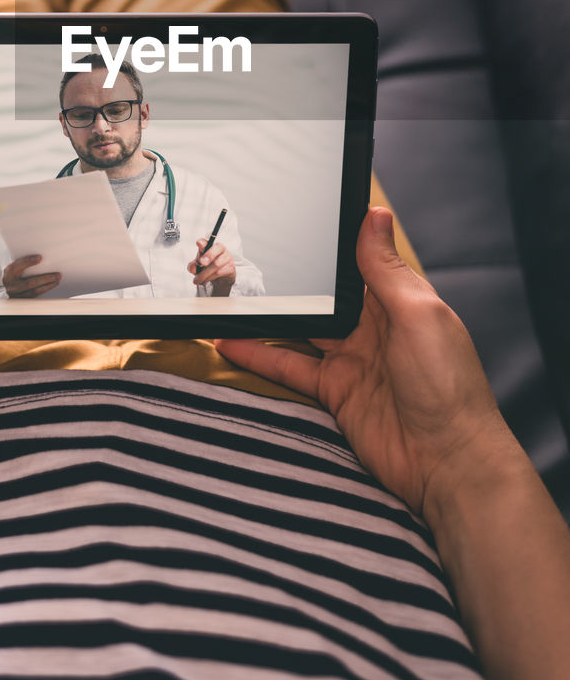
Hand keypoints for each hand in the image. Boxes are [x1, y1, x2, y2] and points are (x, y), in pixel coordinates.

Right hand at [2, 254, 61, 297]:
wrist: (5, 287)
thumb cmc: (13, 273)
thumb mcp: (14, 266)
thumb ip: (23, 262)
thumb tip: (40, 257)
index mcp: (8, 272)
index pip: (17, 266)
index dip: (28, 262)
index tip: (40, 258)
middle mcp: (10, 285)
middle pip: (29, 283)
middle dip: (45, 278)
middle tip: (57, 274)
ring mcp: (15, 294)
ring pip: (33, 292)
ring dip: (47, 285)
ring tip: (57, 279)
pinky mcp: (21, 300)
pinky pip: (34, 296)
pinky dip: (44, 290)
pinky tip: (52, 284)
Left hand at [189, 238, 234, 295]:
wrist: (220, 276)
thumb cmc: (206, 267)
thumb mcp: (197, 266)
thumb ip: (193, 266)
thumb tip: (193, 267)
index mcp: (209, 245)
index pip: (206, 241)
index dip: (203, 242)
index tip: (198, 243)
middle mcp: (220, 248)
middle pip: (218, 248)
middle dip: (209, 255)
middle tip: (201, 263)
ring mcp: (227, 256)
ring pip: (217, 263)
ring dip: (205, 274)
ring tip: (197, 280)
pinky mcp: (231, 266)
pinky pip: (220, 272)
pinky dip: (210, 278)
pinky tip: (204, 281)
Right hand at [216, 206, 511, 516]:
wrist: (448, 464)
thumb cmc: (449, 386)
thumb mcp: (418, 314)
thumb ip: (386, 269)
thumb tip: (374, 215)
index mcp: (397, 300)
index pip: (357, 262)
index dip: (329, 244)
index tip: (295, 219)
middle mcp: (372, 327)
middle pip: (322, 295)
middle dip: (291, 279)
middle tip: (248, 257)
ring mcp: (351, 360)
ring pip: (300, 329)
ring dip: (268, 316)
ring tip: (230, 296)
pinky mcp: (335, 392)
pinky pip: (290, 367)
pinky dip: (260, 356)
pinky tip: (232, 343)